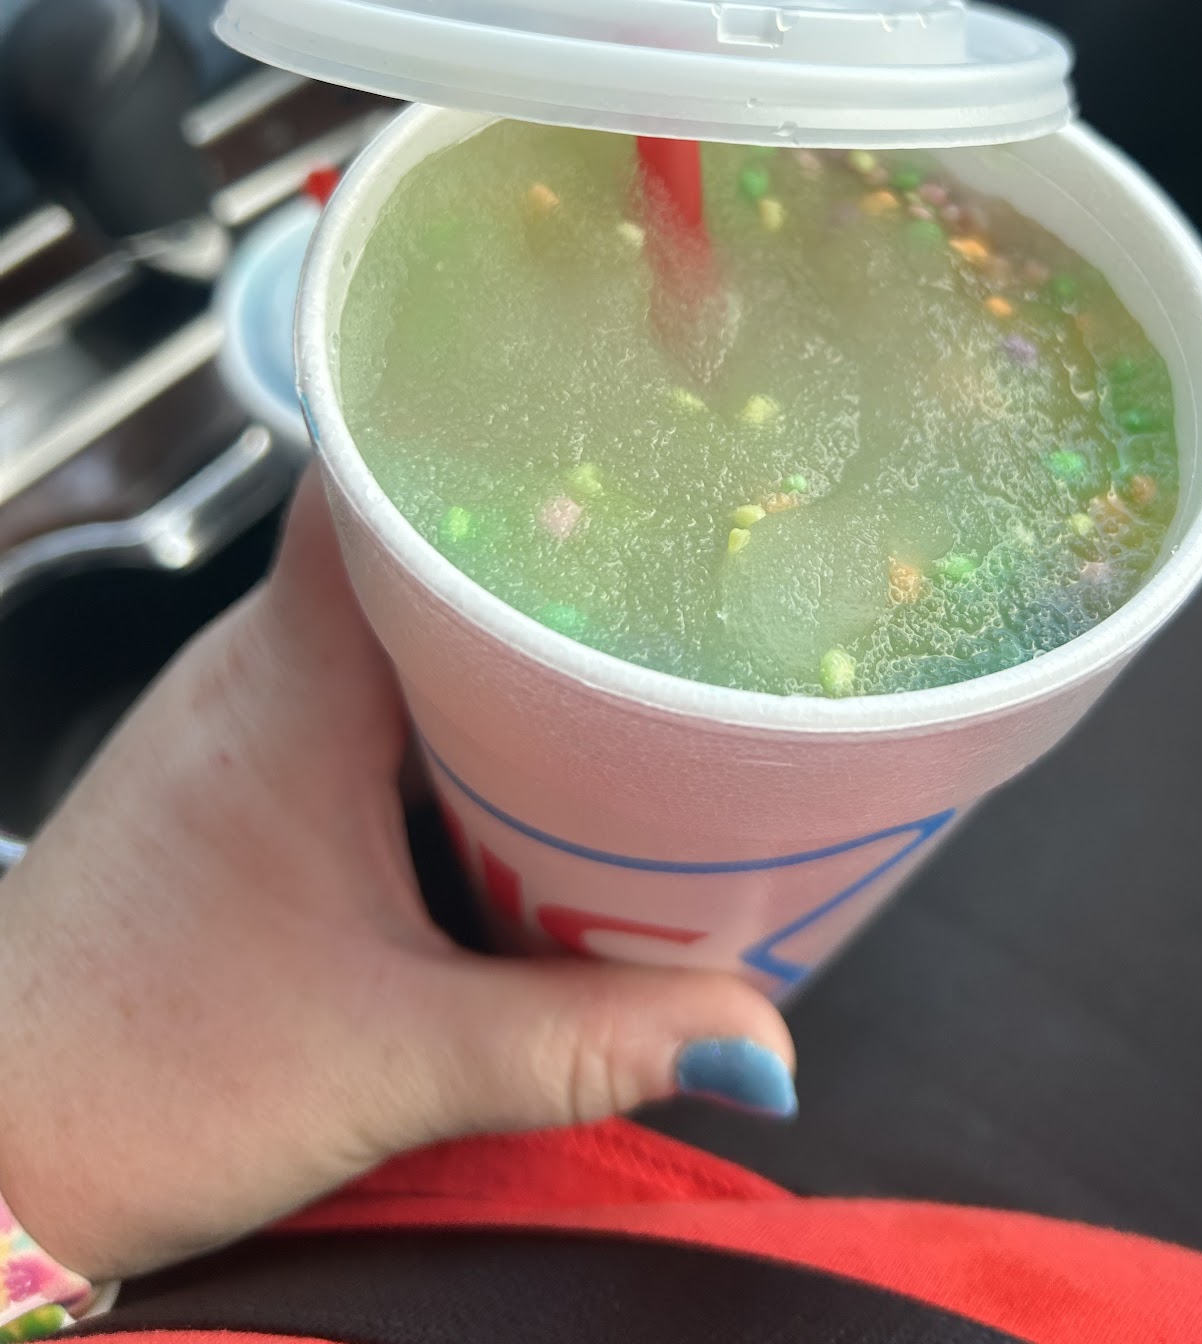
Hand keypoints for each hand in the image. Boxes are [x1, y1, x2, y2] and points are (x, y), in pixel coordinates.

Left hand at [0, 476, 791, 1281]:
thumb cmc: (141, 1076)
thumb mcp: (397, 1060)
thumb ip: (586, 1044)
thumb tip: (754, 1037)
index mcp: (295, 679)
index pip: (379, 473)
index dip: (494, 432)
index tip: (612, 431)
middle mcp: (261, 662)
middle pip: (416, 538)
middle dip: (547, 545)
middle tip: (677, 562)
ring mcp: (245, 708)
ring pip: (397, 614)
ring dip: (503, 632)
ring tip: (629, 651)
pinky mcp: (244, 765)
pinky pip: (371, 683)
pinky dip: (459, 702)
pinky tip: (529, 762)